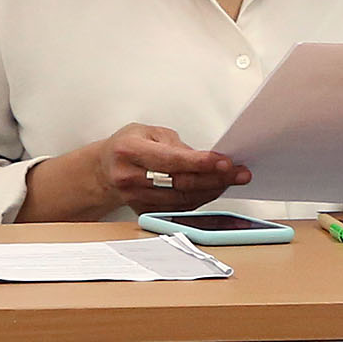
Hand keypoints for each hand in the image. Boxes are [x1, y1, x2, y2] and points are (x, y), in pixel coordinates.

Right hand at [26, 123, 244, 219]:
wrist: (103, 169)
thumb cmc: (128, 146)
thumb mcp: (148, 132)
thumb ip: (175, 144)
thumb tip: (204, 158)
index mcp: (129, 151)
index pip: (170, 160)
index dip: (200, 162)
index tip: (224, 161)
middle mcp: (129, 177)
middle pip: (179, 183)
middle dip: (214, 178)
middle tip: (239, 172)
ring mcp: (134, 197)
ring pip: (181, 199)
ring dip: (211, 190)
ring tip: (233, 179)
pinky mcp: (142, 210)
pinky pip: (176, 208)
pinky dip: (199, 199)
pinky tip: (214, 188)